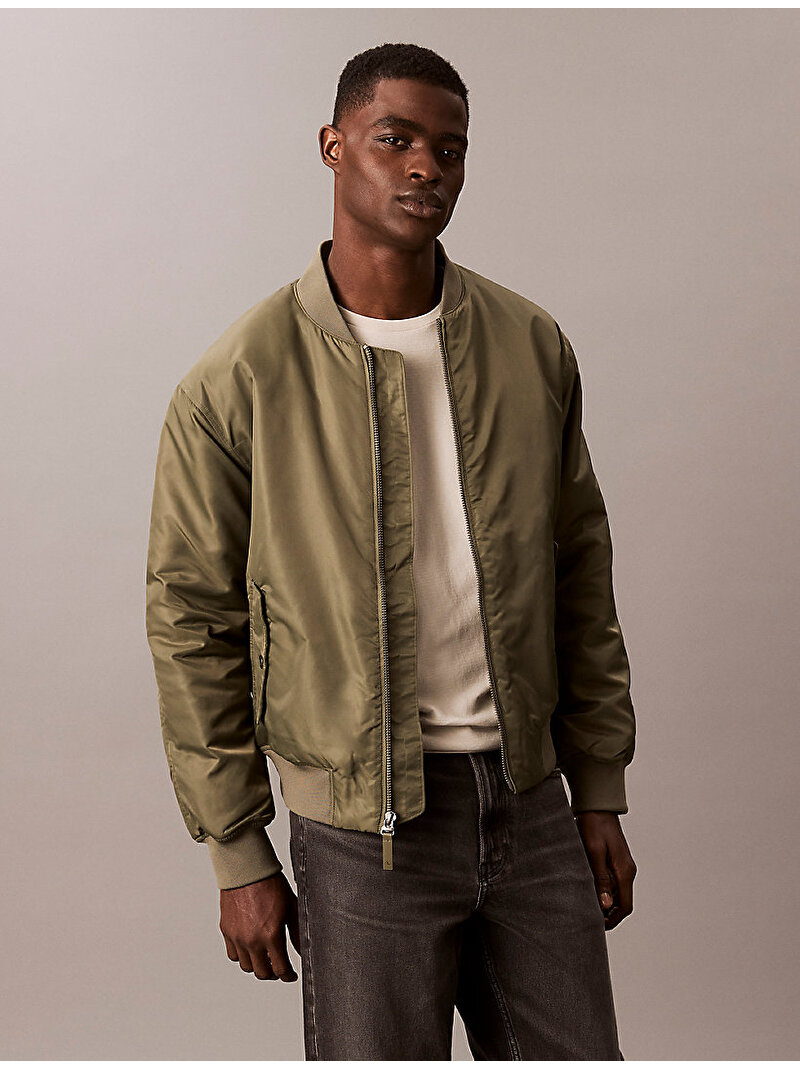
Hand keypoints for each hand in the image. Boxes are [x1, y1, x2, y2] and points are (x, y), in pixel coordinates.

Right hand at [219, 871, 300, 980]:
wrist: (247, 870)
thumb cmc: (270, 884)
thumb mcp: (292, 908)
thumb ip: (298, 933)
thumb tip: (305, 951)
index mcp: (271, 935)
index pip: (281, 969)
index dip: (288, 976)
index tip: (291, 975)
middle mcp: (252, 940)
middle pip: (263, 973)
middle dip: (273, 974)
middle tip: (279, 967)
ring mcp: (237, 937)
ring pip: (247, 967)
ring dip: (258, 965)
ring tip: (266, 957)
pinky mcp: (227, 931)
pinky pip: (233, 955)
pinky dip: (242, 956)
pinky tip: (251, 948)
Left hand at [574, 812, 636, 930]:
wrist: (596, 806)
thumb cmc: (593, 826)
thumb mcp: (594, 852)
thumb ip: (600, 878)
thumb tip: (604, 905)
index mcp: (624, 871)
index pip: (624, 906)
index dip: (612, 919)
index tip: (597, 926)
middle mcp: (627, 871)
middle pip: (622, 903)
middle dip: (608, 914)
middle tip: (589, 920)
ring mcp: (623, 866)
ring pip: (617, 893)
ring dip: (605, 903)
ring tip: (586, 907)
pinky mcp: (616, 861)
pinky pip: (613, 883)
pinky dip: (603, 891)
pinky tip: (588, 891)